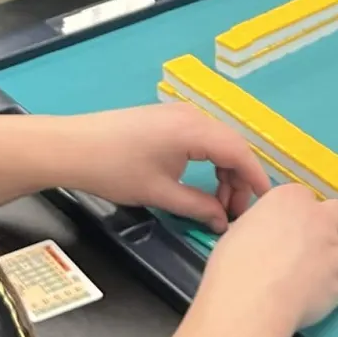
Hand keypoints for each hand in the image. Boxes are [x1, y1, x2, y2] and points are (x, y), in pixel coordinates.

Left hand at [57, 104, 273, 230]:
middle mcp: (193, 116)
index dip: (256, 180)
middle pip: (232, 146)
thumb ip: (197, 206)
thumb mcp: (160, 193)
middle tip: (233, 213)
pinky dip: (208, 162)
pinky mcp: (167, 120)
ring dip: (223, 172)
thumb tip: (223, 221)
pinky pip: (201, 139)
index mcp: (195, 130)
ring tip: (217, 204)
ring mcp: (179, 115)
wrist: (72, 147)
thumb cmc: (115, 169)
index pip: (240, 153)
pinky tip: (201, 184)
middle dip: (238, 180)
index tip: (265, 205)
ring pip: (217, 143)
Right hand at [200, 183, 337, 331]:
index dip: (298, 216)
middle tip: (313, 247)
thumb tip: (268, 237)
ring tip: (311, 278)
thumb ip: (266, 225)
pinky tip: (312, 299)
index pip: (305, 198)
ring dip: (334, 259)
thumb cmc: (234, 264)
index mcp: (291, 199)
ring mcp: (336, 250)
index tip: (287, 231)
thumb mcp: (240, 230)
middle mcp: (320, 218)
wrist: (251, 302)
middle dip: (333, 226)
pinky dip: (333, 288)